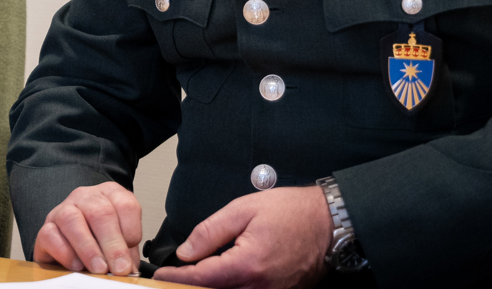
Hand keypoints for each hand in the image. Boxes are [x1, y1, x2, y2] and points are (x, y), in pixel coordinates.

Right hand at [32, 182, 142, 276]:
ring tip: (99, 268)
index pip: (126, 205)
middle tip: (119, 268)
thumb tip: (129, 268)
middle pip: (100, 213)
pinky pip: (50, 235)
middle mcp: (86, 197)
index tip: (130, 256)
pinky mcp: (46, 227)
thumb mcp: (120, 242)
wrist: (72, 246)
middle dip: (112, 245)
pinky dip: (65, 252)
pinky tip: (76, 265)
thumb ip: (126, 252)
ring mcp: (63, 210)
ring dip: (88, 248)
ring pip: (71, 220)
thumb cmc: (100, 241)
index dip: (131, 231)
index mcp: (110, 195)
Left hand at [153, 186, 330, 288]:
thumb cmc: (292, 212)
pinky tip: (220, 278)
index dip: (178, 276)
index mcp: (248, 265)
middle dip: (191, 285)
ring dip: (211, 286)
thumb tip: (187, 250)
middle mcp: (261, 286)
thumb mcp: (243, 209)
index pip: (202, 278)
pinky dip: (231, 287)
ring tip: (194, 274)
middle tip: (173, 276)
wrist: (330, 223)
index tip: (161, 274)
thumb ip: (210, 231)